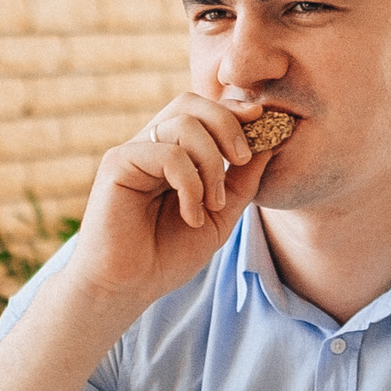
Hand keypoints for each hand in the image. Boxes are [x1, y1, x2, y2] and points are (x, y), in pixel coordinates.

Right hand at [59, 93, 279, 311]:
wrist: (127, 288)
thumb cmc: (166, 256)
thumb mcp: (220, 215)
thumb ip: (243, 179)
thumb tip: (273, 140)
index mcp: (172, 153)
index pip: (203, 112)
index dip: (234, 111)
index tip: (264, 124)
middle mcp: (150, 146)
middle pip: (191, 103)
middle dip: (227, 124)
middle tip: (242, 159)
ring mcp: (132, 153)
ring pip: (183, 123)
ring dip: (211, 163)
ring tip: (213, 204)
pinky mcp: (117, 164)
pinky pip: (167, 153)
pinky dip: (190, 183)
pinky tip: (190, 214)